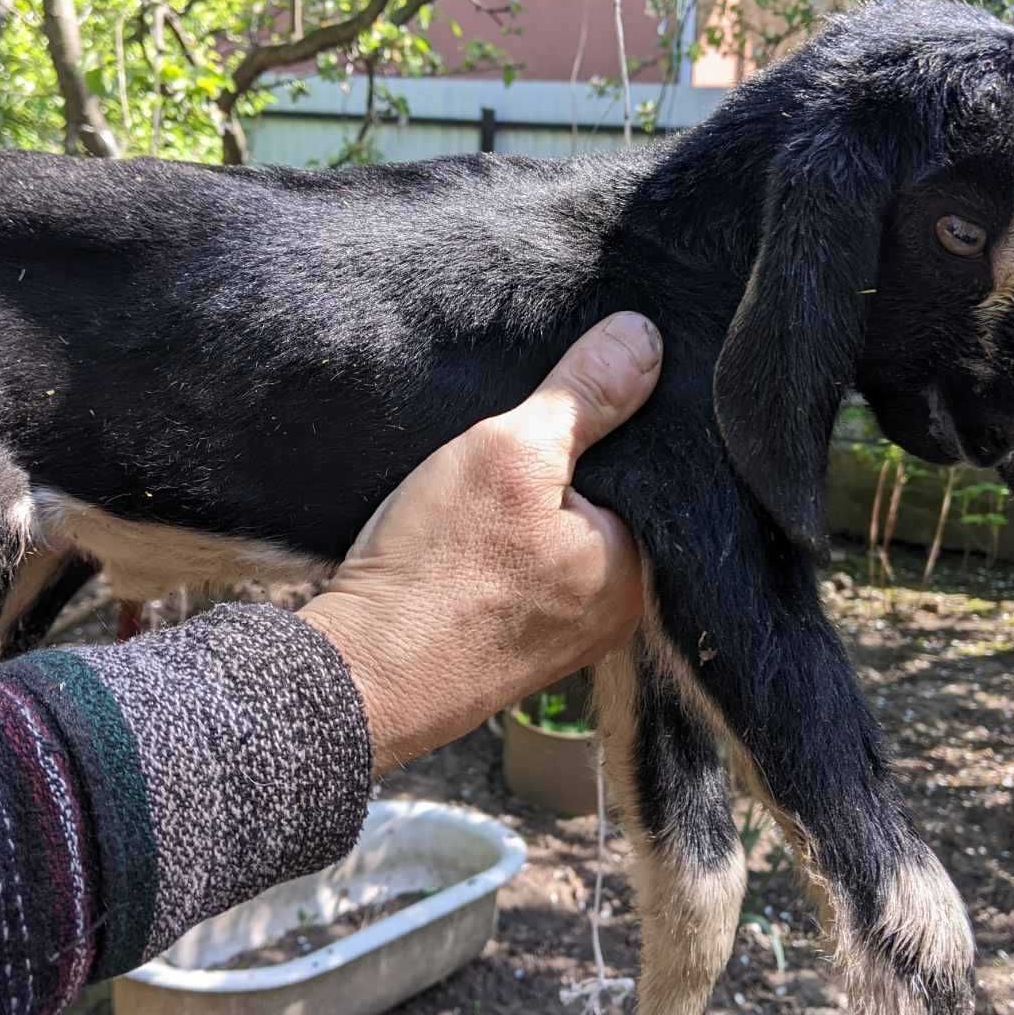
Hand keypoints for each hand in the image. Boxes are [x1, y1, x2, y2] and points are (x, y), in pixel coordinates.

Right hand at [300, 312, 660, 774]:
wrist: (361, 676)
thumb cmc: (439, 571)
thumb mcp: (511, 454)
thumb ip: (584, 396)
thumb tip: (646, 337)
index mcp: (640, 569)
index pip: (652, 469)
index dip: (615, 416)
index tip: (576, 384)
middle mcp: (614, 610)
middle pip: (604, 502)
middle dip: (568, 461)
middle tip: (520, 422)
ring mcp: (562, 633)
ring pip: (558, 534)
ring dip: (527, 501)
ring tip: (487, 467)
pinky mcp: (510, 642)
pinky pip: (521, 570)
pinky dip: (499, 540)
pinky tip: (465, 520)